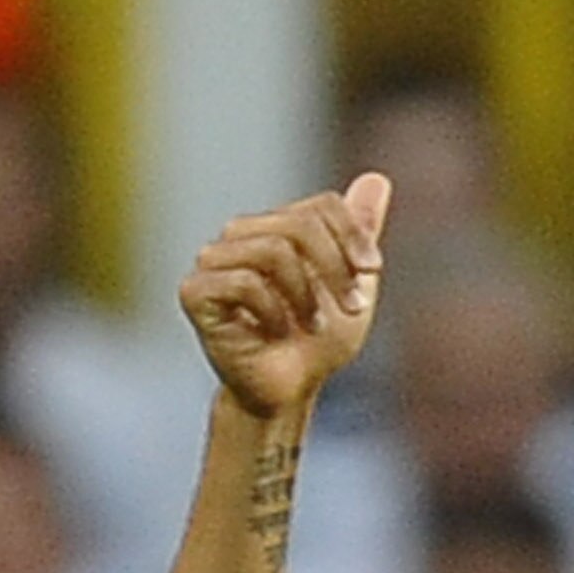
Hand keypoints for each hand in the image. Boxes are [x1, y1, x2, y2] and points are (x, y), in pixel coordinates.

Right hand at [180, 174, 389, 418]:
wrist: (287, 393)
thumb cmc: (315, 345)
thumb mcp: (352, 286)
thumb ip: (360, 232)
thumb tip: (377, 179)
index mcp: (277, 226)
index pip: (322, 206)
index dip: (352, 235)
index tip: (372, 271)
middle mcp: (242, 235)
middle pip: (299, 225)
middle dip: (334, 268)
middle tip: (353, 307)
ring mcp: (214, 261)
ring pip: (272, 249)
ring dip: (304, 294)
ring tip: (311, 324)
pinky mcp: (196, 292)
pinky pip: (243, 281)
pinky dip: (271, 311)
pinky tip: (274, 332)